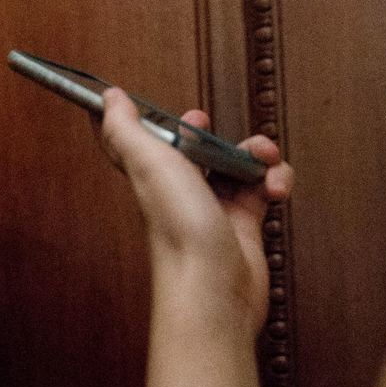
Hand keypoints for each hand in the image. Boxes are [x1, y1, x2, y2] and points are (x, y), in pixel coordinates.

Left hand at [95, 88, 291, 337]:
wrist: (214, 289)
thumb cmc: (178, 230)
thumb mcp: (148, 165)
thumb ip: (125, 129)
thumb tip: (107, 97)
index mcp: (154, 173)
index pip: (149, 140)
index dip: (162, 122)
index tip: (181, 113)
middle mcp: (182, 190)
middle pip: (201, 149)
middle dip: (222, 135)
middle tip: (229, 138)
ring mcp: (215, 207)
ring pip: (240, 164)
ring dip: (260, 155)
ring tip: (266, 161)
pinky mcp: (245, 224)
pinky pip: (265, 189)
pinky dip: (277, 181)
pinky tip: (276, 190)